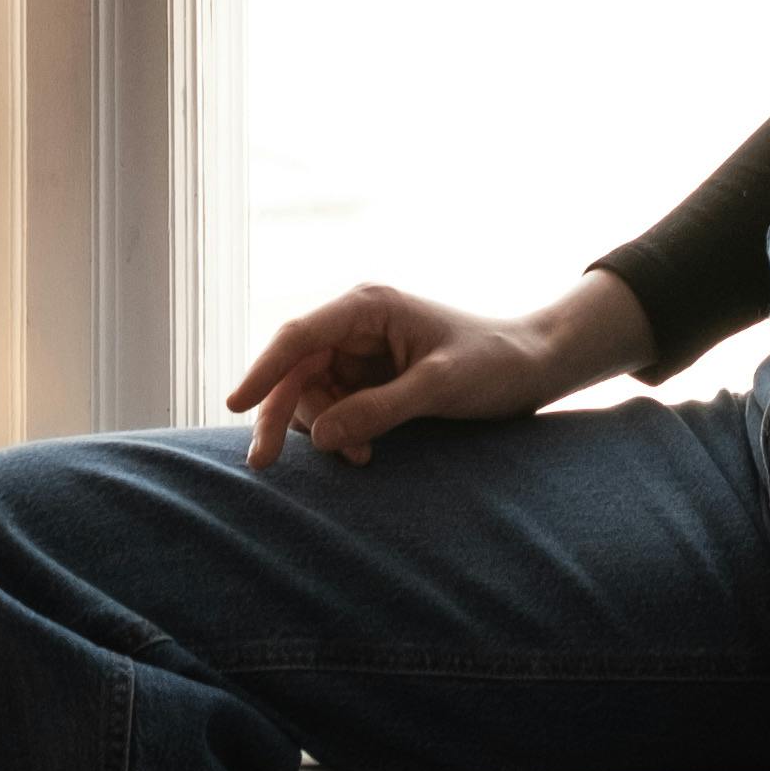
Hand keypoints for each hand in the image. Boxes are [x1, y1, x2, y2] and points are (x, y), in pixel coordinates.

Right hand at [220, 271, 650, 469]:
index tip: (234, 404)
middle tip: (264, 464)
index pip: (299, 336)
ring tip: (359, 457)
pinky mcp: (371, 379)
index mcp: (369, 306)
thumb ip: (381, 408)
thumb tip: (320, 436)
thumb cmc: (495, 363)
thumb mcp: (440, 387)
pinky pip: (334, 408)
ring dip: (320, 429)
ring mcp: (361, 352)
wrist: (534, 366)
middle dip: (280, 414)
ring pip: (309, 394)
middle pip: (295, 370)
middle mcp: (357, 324)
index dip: (263, 370)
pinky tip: (365, 453)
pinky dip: (339, 433)